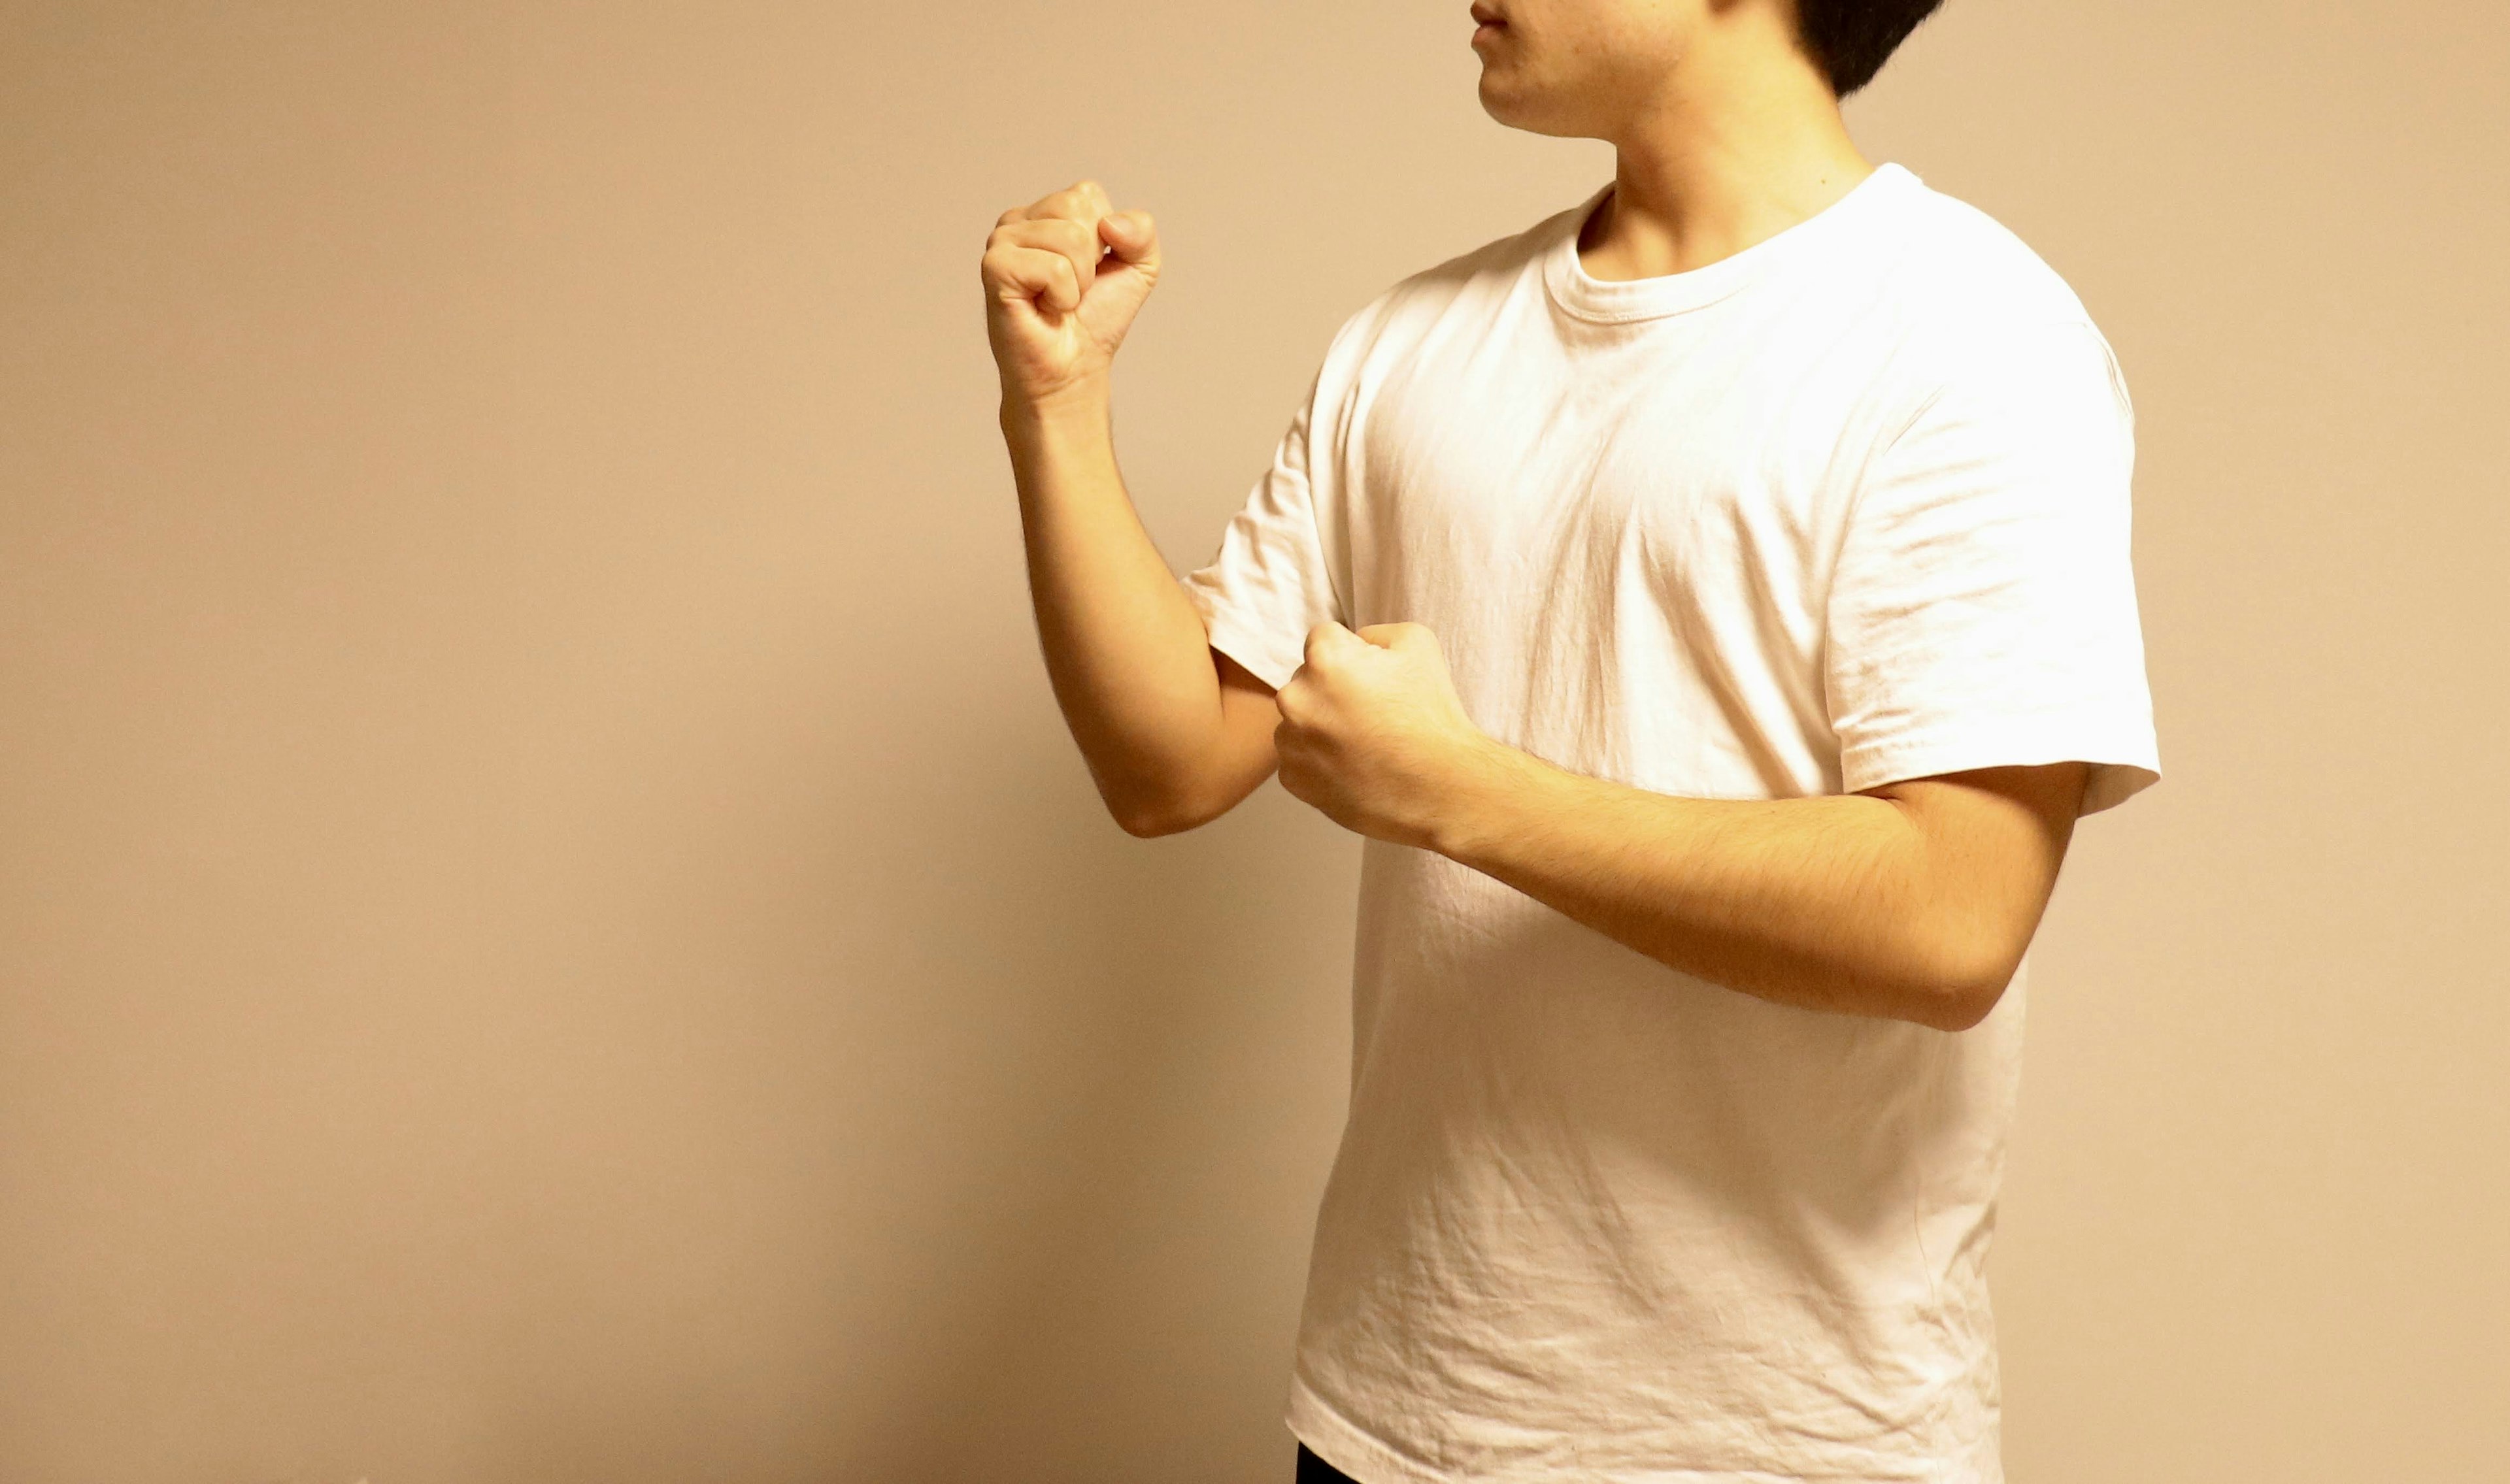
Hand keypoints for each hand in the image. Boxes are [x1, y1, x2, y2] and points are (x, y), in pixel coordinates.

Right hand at [980, 179, 1161, 410]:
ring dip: (1079, 282)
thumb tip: (1110, 224)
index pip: (1087, 194)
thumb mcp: (1140, 268)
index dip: (1105, 238)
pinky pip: (1054, 267)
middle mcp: (1017, 220)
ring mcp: (1001, 242)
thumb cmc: (1096, 319)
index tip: (1090, 271)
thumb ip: (1142, 231)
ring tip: (1058, 301)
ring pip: (1070, 238)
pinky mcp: (995, 269)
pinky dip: (1063, 296)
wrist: (1073, 369)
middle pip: (1077, 211)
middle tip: (1073, 288)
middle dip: (1092, 259)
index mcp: (1045, 212)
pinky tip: (1045, 309)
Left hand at [1274, 622, 1502, 847]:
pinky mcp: (1292, 778)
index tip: (1376, 680)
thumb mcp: (1418, 643)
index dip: (1354, 655)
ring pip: (1300, 719)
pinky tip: (1354, 766)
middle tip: (1374, 715)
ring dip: (1323, 725)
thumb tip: (1354, 643)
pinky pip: (1299, 755)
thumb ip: (1375, 632)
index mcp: (1324, 660)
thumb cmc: (1432, 716)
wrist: (1441, 790)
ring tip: (1365, 744)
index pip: (1324, 638)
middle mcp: (1296, 698)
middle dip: (1333, 690)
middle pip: (1308, 679)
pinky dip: (1319, 759)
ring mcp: (1290, 742)